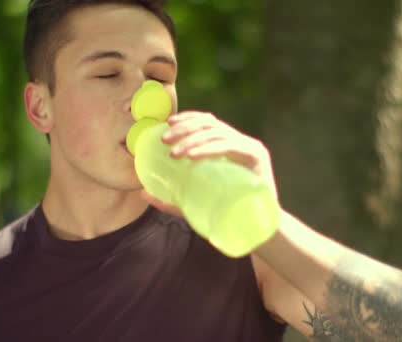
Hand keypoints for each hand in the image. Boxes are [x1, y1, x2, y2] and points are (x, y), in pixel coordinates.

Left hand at [140, 111, 277, 215]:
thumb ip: (172, 199)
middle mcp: (241, 142)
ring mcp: (250, 147)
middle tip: (165, 140)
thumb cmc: (228, 215)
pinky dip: (209, 149)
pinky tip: (192, 156)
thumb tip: (142, 194)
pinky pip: (230, 146)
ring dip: (193, 140)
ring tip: (175, 152)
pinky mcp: (257, 157)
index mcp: (229, 146)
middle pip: (210, 125)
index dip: (188, 118)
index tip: (168, 124)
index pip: (208, 122)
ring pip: (217, 134)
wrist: (259, 231)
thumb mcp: (196, 203)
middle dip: (185, 129)